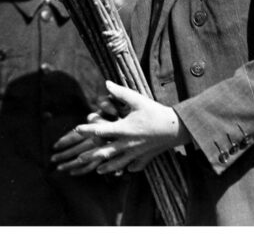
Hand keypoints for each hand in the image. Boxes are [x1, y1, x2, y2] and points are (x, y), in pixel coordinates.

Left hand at [51, 80, 188, 175]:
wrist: (177, 128)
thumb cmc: (155, 112)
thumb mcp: (137, 100)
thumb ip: (120, 92)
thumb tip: (106, 83)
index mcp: (124, 129)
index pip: (101, 130)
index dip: (87, 129)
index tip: (76, 128)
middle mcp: (128, 143)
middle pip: (106, 152)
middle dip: (92, 155)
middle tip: (79, 158)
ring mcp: (137, 153)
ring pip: (119, 163)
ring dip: (107, 167)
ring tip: (98, 171)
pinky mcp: (146, 157)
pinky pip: (135, 166)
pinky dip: (128, 169)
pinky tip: (124, 171)